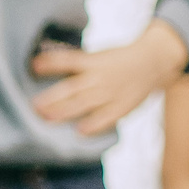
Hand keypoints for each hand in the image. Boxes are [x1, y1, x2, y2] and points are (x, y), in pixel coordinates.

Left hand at [31, 20, 187, 136]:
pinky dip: (94, 125)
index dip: (52, 63)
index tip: (34, 65)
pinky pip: (107, 117)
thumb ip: (75, 63)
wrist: (154, 62)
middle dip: (53, 97)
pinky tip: (80, 132)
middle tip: (34, 105)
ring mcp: (111, 93)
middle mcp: (100, 77)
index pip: (70, 60)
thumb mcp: (97, 56)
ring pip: (85, 103)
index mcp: (93, 62)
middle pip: (74, 87)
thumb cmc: (117, 60)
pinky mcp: (122, 107)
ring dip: (65, 111)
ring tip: (46, 118)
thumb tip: (42, 63)